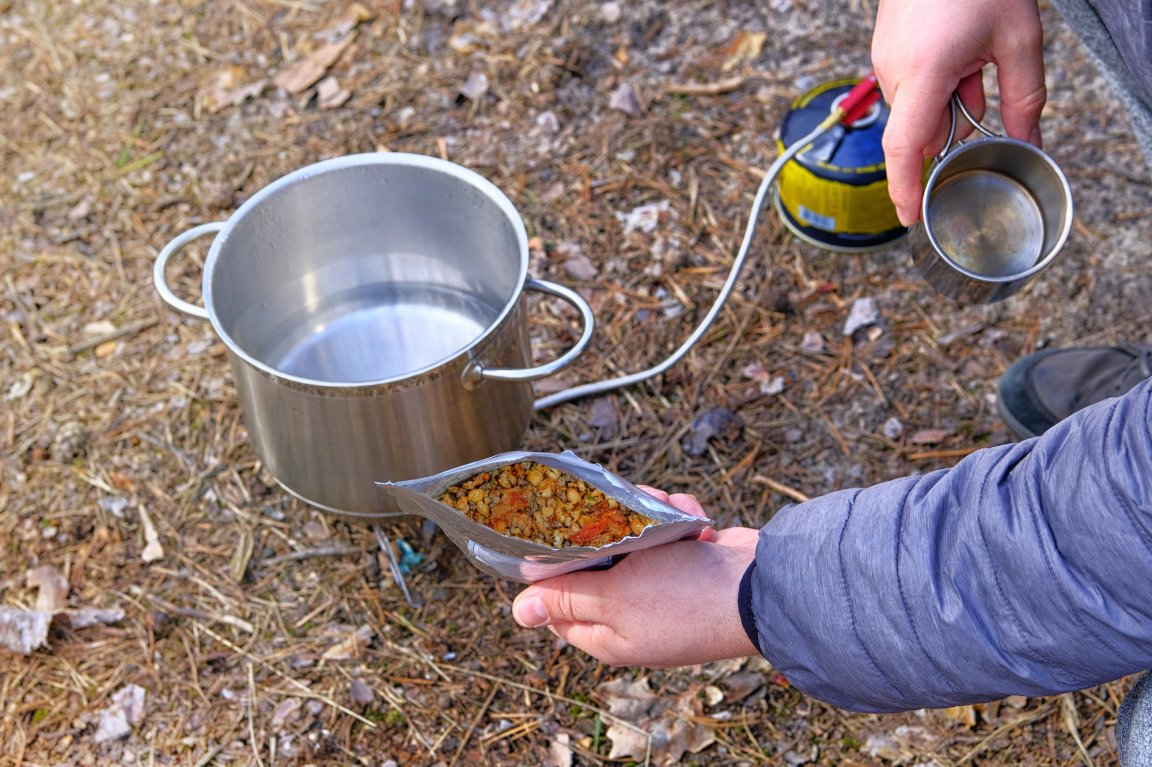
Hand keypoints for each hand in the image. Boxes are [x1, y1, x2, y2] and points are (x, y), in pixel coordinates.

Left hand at [512, 487, 760, 666]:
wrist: (762, 587)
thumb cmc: (685, 599)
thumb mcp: (613, 597)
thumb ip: (566, 598)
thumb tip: (520, 613)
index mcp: (607, 634)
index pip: (557, 606)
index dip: (552, 569)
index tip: (553, 534)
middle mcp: (632, 614)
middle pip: (594, 561)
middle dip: (606, 529)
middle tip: (618, 513)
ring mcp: (662, 588)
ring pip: (632, 537)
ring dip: (647, 516)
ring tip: (665, 513)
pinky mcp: (688, 563)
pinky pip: (669, 531)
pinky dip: (680, 520)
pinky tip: (693, 522)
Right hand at [872, 0, 1046, 224]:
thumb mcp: (1019, 38)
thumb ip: (1025, 99)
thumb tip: (1030, 144)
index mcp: (923, 72)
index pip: (903, 147)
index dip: (904, 188)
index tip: (910, 218)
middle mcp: (894, 70)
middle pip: (917, 127)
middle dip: (948, 126)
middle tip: (981, 94)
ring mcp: (884, 57)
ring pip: (915, 106)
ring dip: (944, 101)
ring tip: (972, 64)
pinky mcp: (884, 47)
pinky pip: (908, 83)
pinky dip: (934, 82)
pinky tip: (958, 56)